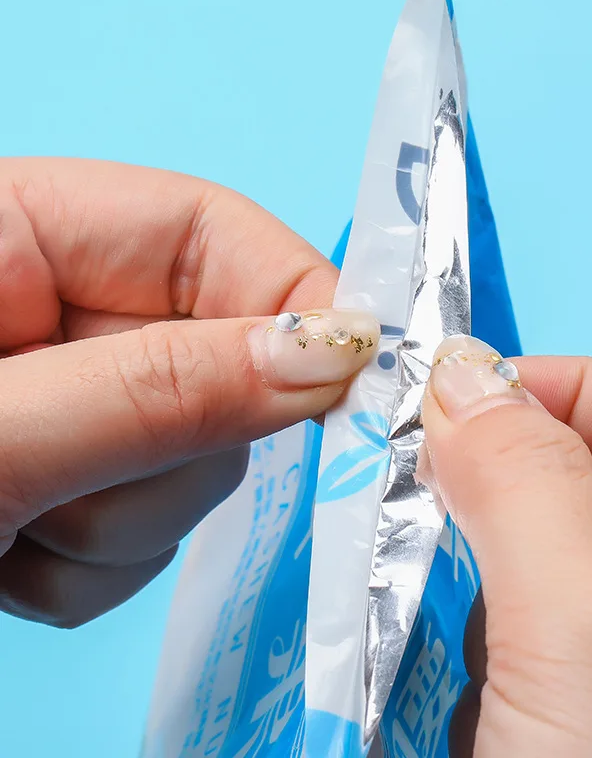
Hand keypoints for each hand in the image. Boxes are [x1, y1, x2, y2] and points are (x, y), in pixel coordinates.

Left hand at [0, 158, 376, 626]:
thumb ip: (155, 389)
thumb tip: (326, 356)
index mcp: (13, 233)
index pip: (209, 229)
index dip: (296, 290)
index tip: (356, 368)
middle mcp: (49, 307)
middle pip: (218, 352)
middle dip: (179, 440)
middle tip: (85, 495)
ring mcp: (68, 396)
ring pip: (193, 452)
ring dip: (126, 516)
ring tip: (15, 542)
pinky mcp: (71, 474)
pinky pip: (148, 524)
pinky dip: (96, 562)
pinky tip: (12, 564)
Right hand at [423, 335, 591, 756]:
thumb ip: (530, 490)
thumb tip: (462, 383)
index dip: (576, 393)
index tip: (464, 396)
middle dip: (532, 488)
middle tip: (438, 485)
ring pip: (586, 554)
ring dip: (517, 571)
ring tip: (488, 631)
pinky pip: (567, 622)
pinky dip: (517, 628)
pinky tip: (499, 680)